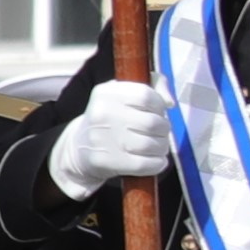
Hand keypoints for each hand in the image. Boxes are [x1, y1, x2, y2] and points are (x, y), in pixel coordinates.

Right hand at [54, 80, 177, 194]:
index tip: (156, 112)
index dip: (159, 105)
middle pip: (152, 122)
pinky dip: (156, 164)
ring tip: (157, 147)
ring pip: (151, 145)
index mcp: (106, 93)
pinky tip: (155, 161)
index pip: (146, 95)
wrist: (80, 147)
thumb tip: (170, 102)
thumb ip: (154, 85)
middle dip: (163, 130)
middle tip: (159, 133)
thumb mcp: (124, 94)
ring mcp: (102, 139)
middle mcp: (102, 114)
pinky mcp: (106, 161)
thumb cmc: (111, 119)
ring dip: (162, 148)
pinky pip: (144, 164)